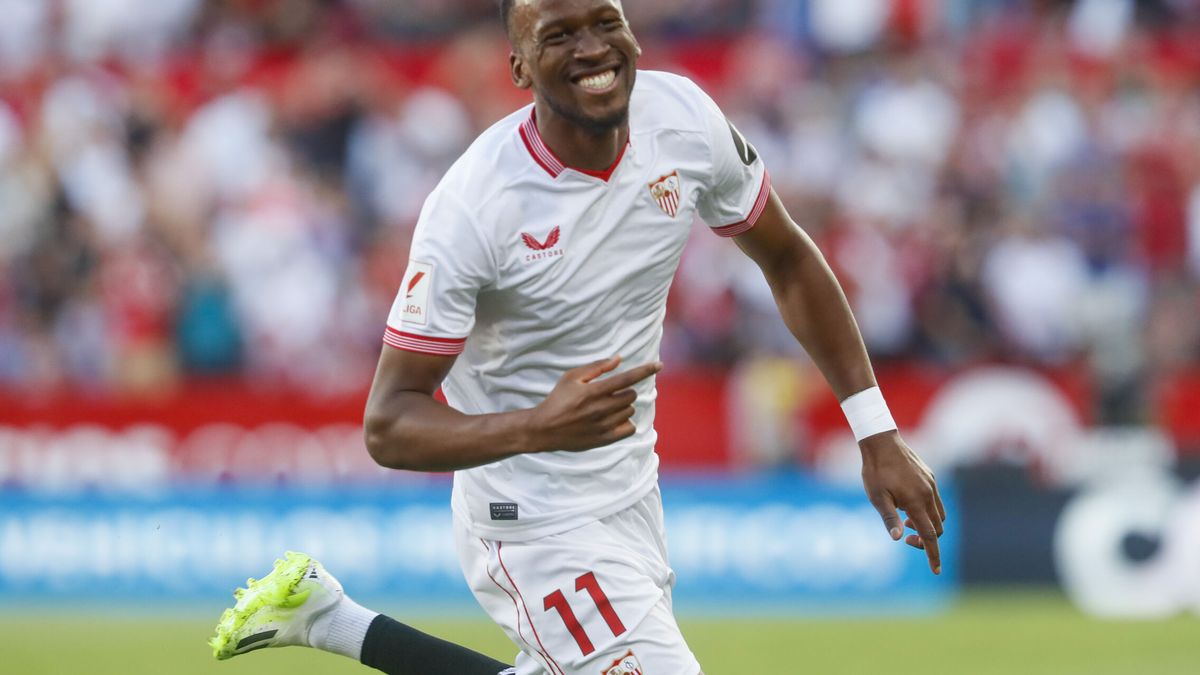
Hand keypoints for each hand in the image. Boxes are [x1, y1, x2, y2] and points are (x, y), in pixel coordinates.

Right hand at [527, 356, 661, 451]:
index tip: (659, 365)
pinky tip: (613, 420)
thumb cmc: (558, 399)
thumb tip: (618, 359)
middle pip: (630, 396)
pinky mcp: (604, 439)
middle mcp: (602, 409)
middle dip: (624, 392)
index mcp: (594, 391)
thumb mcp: (571, 377)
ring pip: (629, 411)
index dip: (645, 370)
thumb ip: (597, 367)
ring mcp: (604, 426)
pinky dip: (626, 423)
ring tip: (605, 408)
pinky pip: (629, 429)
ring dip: (623, 407)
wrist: (544, 429)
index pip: (627, 378)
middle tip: (608, 394)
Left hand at [860, 431, 946, 574]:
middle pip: (937, 528)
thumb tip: (898, 538)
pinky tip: (908, 504)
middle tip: (906, 537)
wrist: (882, 442)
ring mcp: (932, 485)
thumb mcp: (877, 497)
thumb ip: (889, 519)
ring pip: (940, 515)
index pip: (930, 536)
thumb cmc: (875, 471)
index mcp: (916, 502)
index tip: (936, 571)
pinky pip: (936, 501)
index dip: (933, 555)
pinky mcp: (931, 477)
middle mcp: (929, 494)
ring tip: (906, 519)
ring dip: (928, 524)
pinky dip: (928, 510)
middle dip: (926, 539)